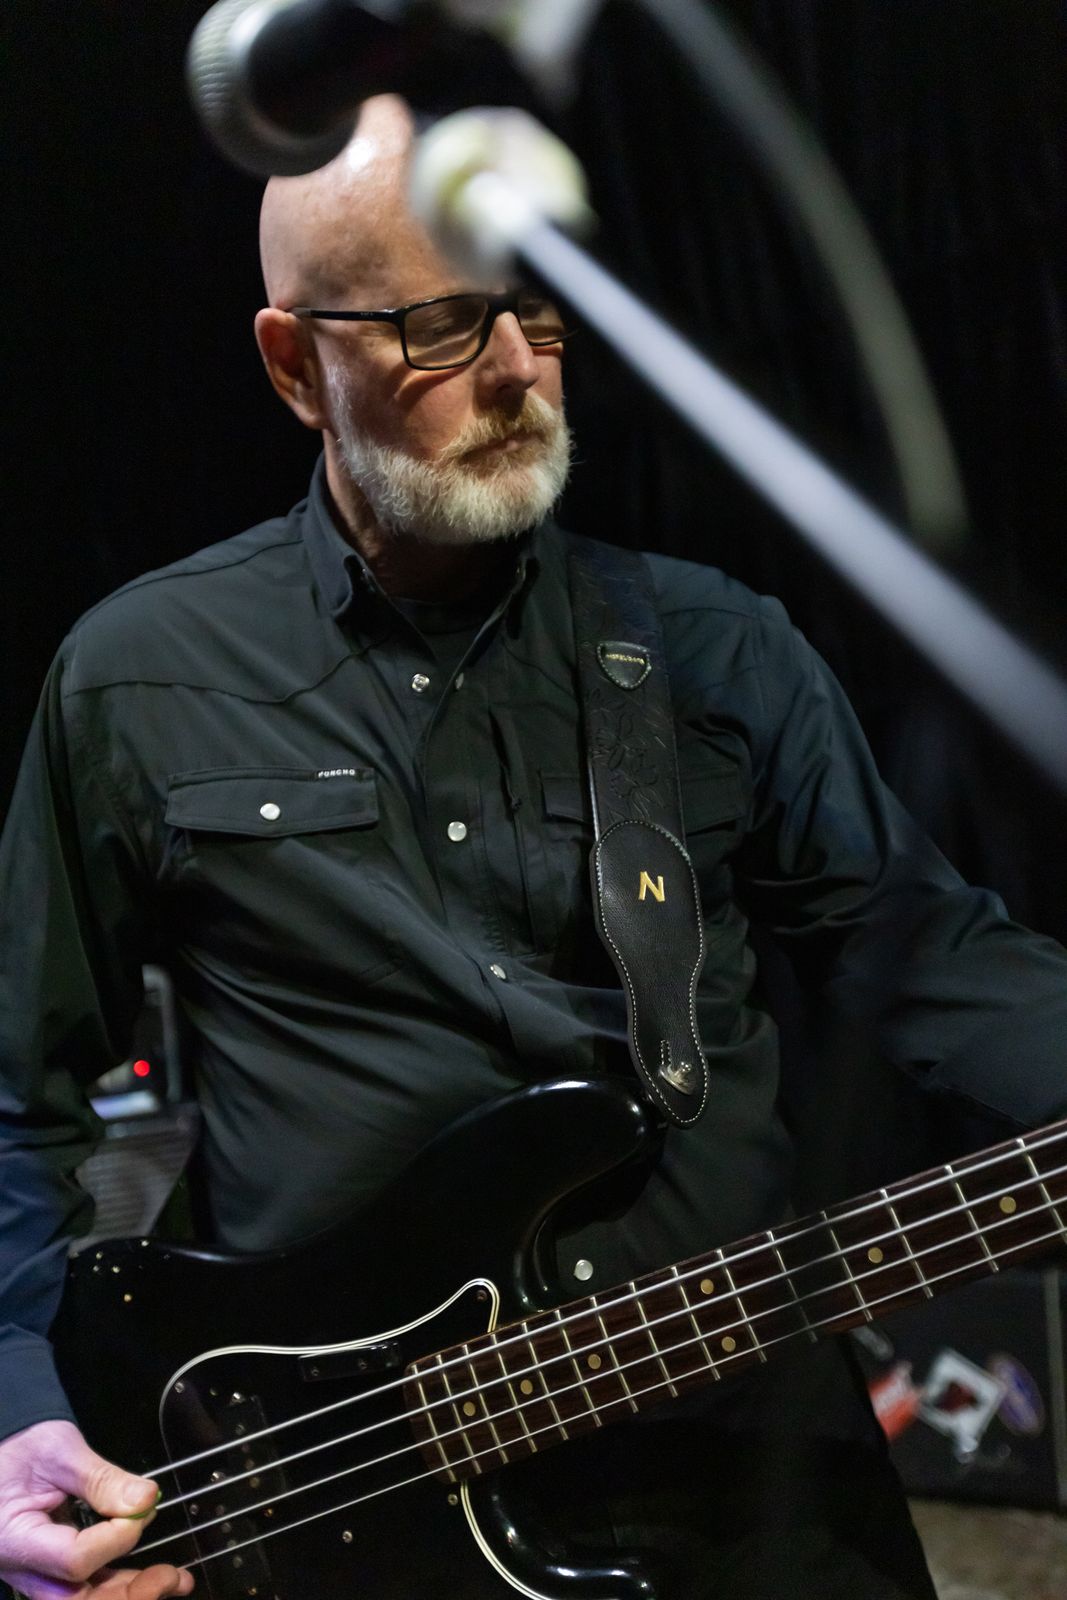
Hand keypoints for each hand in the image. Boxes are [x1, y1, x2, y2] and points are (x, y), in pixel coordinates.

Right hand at [0, 1420, 191, 1598]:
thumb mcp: (60, 1452)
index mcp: (15, 1540)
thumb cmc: (23, 1446)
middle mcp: (21, 1569)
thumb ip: (101, 1479)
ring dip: (130, 1594)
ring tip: (173, 1582)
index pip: (73, 1559)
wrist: (3, 1450)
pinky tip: (154, 1579)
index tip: (142, 1508)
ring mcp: (33, 1574)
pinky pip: (83, 1588)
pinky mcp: (49, 1570)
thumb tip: (146, 1499)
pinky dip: (118, 1584)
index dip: (115, 1539)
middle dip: (129, 1593)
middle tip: (171, 1577)